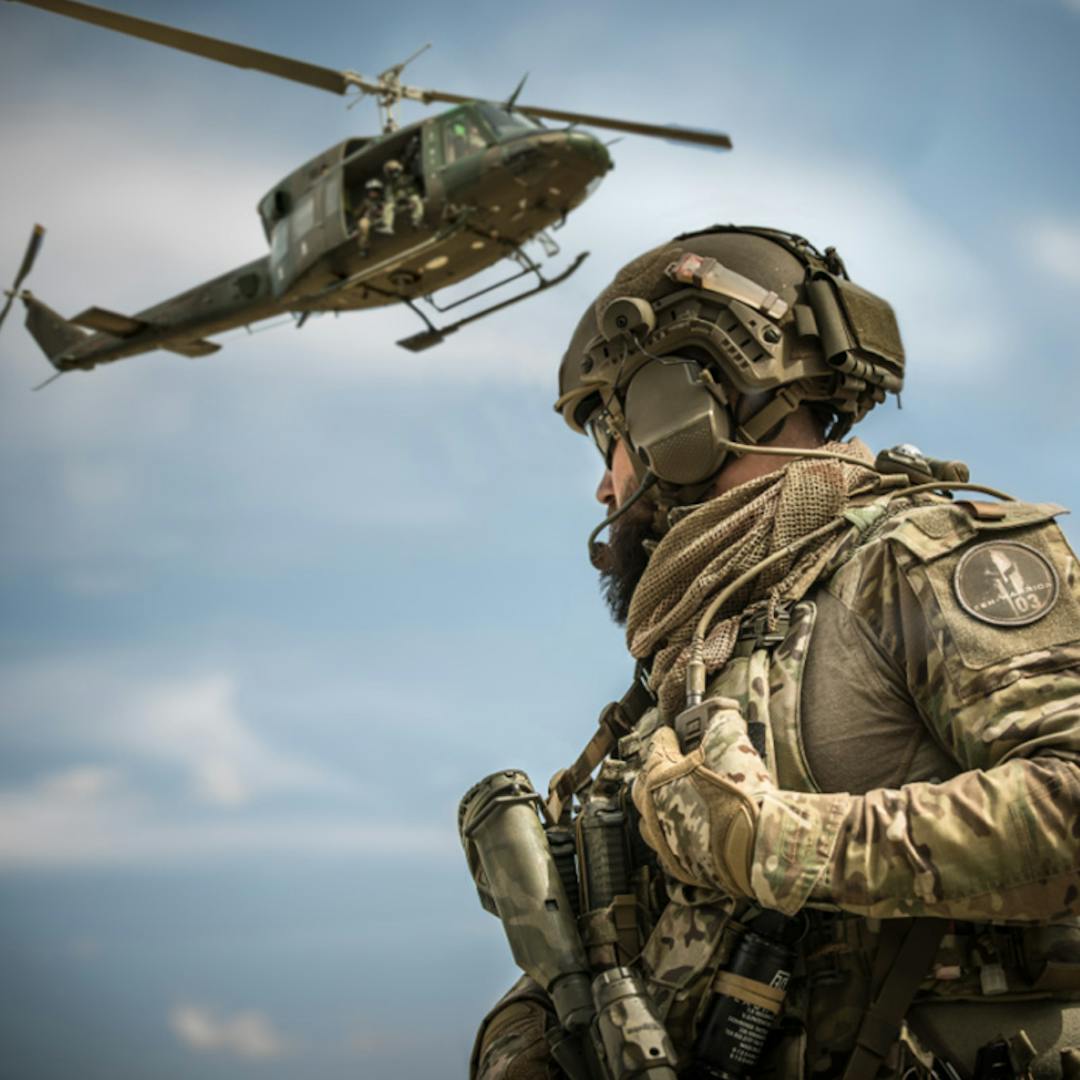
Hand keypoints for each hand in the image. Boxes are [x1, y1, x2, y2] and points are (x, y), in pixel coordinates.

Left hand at [632, 706, 770, 897]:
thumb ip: (723, 719)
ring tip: (685, 799)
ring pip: (652, 817)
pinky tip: (695, 831)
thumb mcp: (734, 743)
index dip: (670, 736)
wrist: (756, 849)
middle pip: (645, 782)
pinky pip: (668, 846)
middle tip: (681, 766)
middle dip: (660, 772)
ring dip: (663, 806)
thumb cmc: (741, 797)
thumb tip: (722, 707)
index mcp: (659, 775)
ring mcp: (662, 839)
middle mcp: (652, 807)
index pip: (656, 745)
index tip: (676, 733)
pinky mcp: (677, 865)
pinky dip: (677, 836)